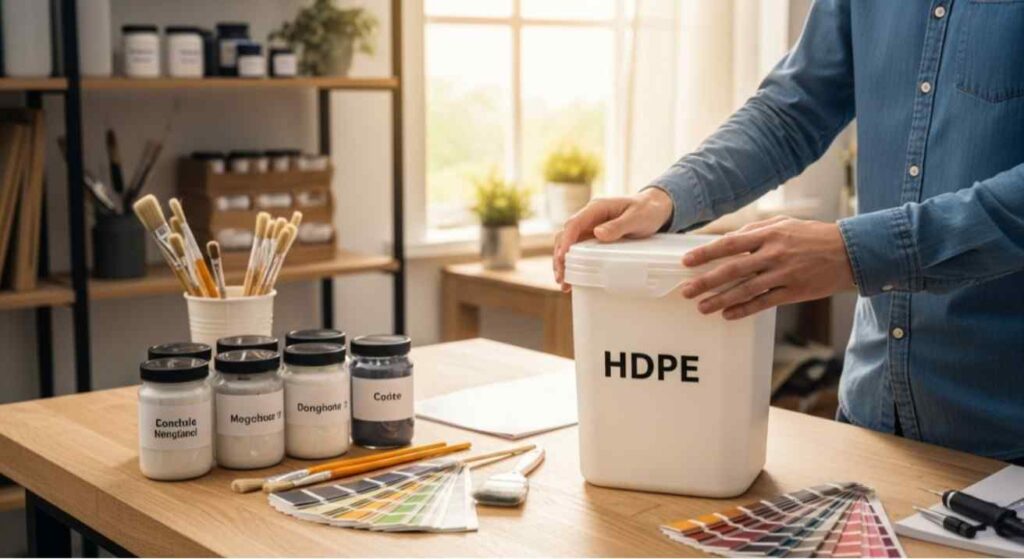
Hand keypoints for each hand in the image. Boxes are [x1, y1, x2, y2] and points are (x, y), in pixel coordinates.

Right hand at [553, 188, 673, 289]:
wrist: (654, 209)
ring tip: (564, 283)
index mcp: (597, 208)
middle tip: (561, 278)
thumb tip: (598, 233)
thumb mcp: (636, 217)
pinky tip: (572, 277)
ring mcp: (590, 227)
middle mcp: (589, 217)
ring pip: (569, 244)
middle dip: (560, 256)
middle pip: (566, 235)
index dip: (566, 241)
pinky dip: (572, 262)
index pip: (574, 223)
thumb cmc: (647, 210)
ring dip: (563, 262)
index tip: (562, 257)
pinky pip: (579, 249)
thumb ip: (618, 225)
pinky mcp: (594, 237)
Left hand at [680, 216, 854, 319]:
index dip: (706, 253)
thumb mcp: (784, 224)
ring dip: (720, 300)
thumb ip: (755, 230)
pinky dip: (744, 309)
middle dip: (706, 281)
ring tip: (702, 307)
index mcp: (769, 234)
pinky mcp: (793, 292)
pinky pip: (763, 303)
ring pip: (745, 289)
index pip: (729, 244)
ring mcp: (783, 274)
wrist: (849, 252)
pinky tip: (727, 314)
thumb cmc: (812, 235)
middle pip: (732, 269)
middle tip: (686, 291)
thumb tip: (727, 240)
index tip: (687, 262)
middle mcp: (774, 254)